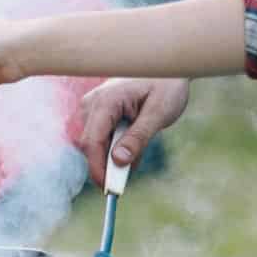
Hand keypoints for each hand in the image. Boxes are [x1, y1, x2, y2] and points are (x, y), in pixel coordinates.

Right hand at [70, 78, 188, 184]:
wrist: (166, 66)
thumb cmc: (165, 85)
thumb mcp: (158, 114)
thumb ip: (138, 138)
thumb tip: (118, 162)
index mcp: (105, 101)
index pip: (92, 141)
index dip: (97, 168)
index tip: (109, 189)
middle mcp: (92, 103)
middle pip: (89, 145)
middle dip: (105, 165)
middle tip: (126, 180)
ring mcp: (93, 107)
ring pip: (94, 143)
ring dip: (112, 155)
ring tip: (137, 153)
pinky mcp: (97, 112)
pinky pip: (100, 137)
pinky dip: (115, 147)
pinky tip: (133, 144)